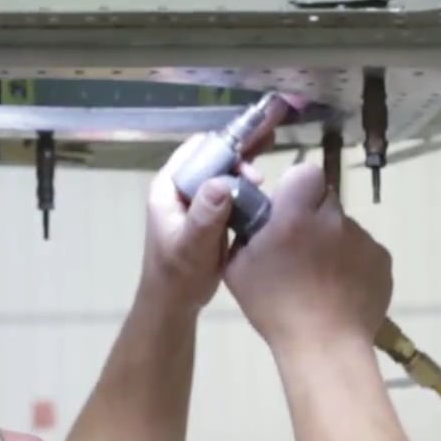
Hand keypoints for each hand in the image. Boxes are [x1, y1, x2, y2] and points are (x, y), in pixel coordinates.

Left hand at [138, 132, 268, 313]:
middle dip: (240, 146)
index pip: (198, 150)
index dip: (226, 144)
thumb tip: (222, 182)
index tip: (253, 147)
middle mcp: (181, 187)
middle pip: (212, 154)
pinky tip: (266, 178)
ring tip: (271, 145)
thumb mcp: (191, 246)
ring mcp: (195, 198)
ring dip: (245, 160)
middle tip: (270, 137)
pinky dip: (245, 180)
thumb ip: (204, 215)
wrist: (175, 302)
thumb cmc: (178, 275)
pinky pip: (228, 187)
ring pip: (221, 168)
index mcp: (169, 188)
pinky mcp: (209, 211)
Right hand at [223, 162, 392, 351]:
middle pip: (326, 200)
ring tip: (322, 279)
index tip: (288, 211)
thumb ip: (244, 234)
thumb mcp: (237, 270)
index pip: (305, 172)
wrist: (324, 346)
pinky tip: (341, 291)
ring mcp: (363, 239)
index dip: (297, 188)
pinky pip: (364, 252)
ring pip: (345, 228)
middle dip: (313, 216)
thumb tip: (251, 220)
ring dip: (333, 243)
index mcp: (296, 217)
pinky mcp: (382, 260)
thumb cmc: (275, 309)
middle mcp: (333, 220)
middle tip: (301, 249)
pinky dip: (353, 264)